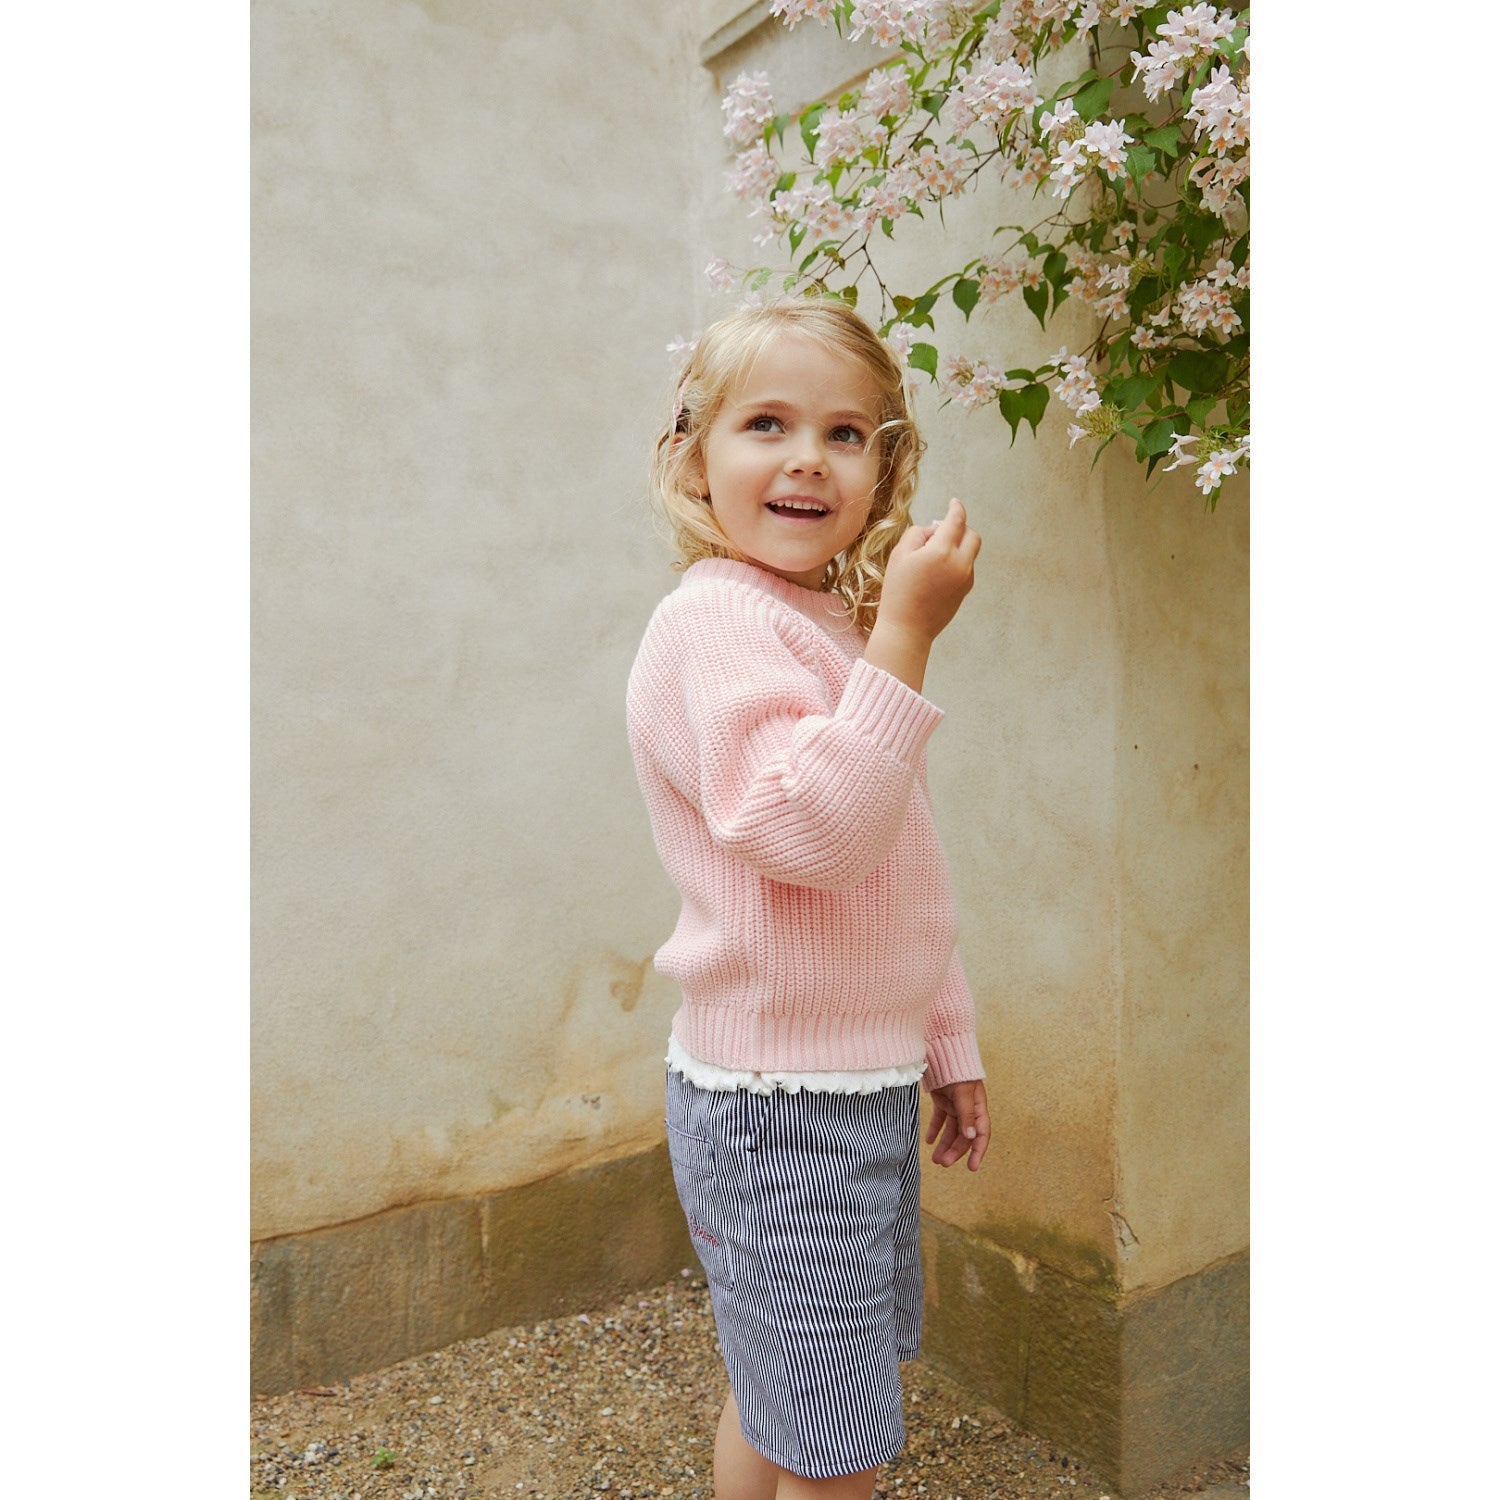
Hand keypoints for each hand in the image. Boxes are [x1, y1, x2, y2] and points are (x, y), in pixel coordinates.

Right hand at [877, 497, 981, 645]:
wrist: (907, 629)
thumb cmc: (898, 591)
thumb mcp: (900, 555)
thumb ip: (919, 533)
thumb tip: (934, 530)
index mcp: (942, 551)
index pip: (956, 520)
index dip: (956, 508)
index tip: (954, 502)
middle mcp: (960, 563)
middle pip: (972, 535)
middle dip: (960, 528)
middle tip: (941, 532)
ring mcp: (966, 579)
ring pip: (970, 552)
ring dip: (957, 546)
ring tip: (932, 557)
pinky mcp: (965, 591)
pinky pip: (966, 568)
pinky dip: (956, 562)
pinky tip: (936, 573)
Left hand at [925, 1078, 989, 1171]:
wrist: (942, 1049)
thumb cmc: (957, 1069)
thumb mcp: (963, 1092)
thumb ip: (966, 1114)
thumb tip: (971, 1137)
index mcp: (978, 1106)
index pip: (981, 1133)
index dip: (978, 1151)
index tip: (972, 1167)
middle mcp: (968, 1108)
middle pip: (964, 1135)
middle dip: (955, 1151)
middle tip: (943, 1163)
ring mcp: (955, 1104)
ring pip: (951, 1130)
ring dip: (944, 1144)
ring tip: (935, 1159)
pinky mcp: (942, 1100)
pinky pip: (939, 1119)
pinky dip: (934, 1130)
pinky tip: (928, 1141)